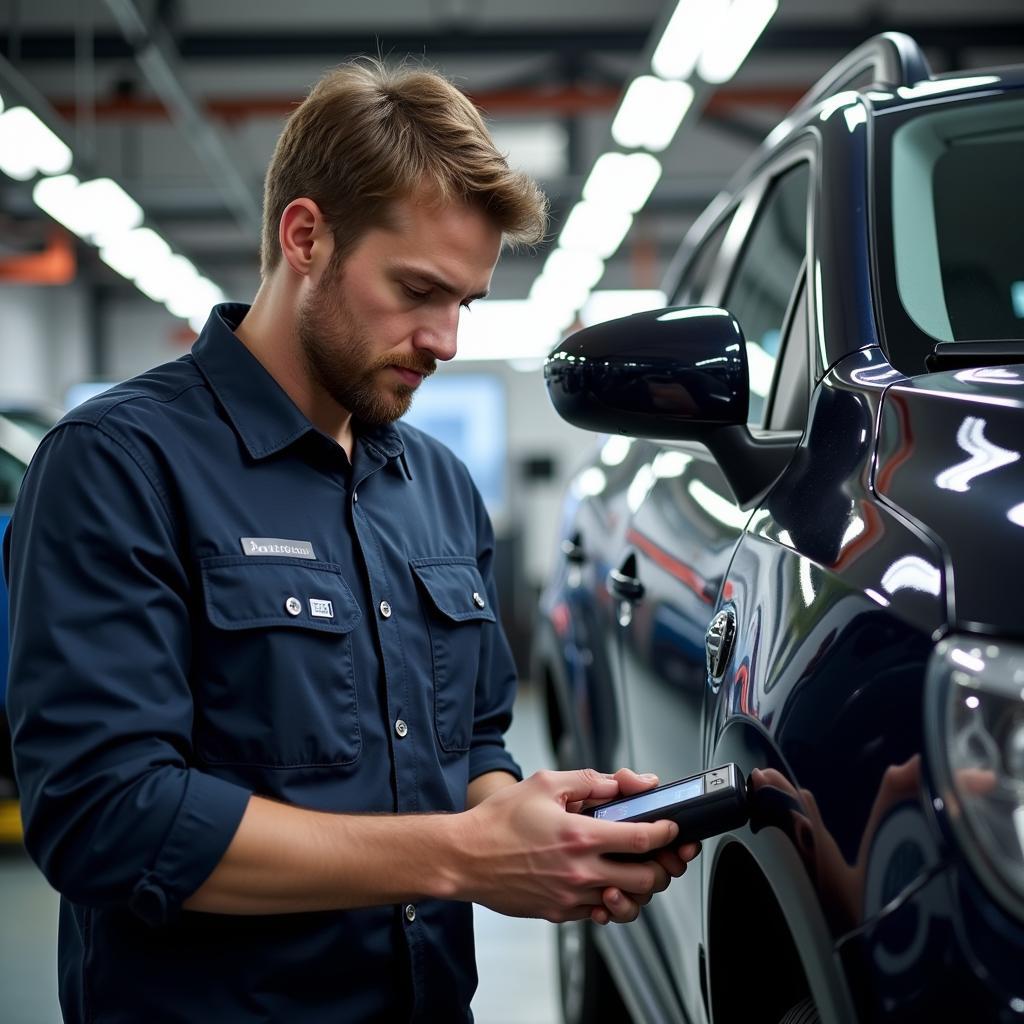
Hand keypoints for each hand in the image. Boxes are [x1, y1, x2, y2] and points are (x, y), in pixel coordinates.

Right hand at [456, 768, 685, 923]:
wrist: (464, 857)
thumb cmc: (499, 820)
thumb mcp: (544, 783)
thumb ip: (587, 781)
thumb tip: (620, 783)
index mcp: (579, 836)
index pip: (642, 839)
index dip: (665, 833)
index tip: (672, 827)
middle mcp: (579, 872)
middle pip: (646, 880)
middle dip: (662, 867)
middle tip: (661, 854)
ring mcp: (570, 897)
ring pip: (626, 903)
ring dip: (639, 888)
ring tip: (635, 870)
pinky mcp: (558, 913)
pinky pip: (598, 914)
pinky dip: (610, 901)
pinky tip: (604, 883)